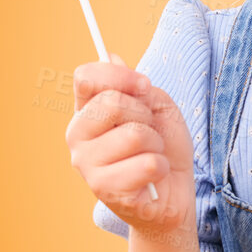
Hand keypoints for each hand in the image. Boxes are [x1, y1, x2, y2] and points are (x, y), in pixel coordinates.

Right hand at [65, 53, 196, 236]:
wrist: (174, 194)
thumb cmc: (163, 149)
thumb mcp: (158, 108)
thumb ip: (137, 86)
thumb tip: (112, 56)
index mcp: (86, 112)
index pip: (86, 78)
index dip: (119, 76)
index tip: (144, 86)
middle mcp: (78, 137)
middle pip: (112, 103)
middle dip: (145, 116)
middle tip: (150, 133)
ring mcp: (87, 166)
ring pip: (135, 135)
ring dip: (156, 145)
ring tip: (152, 156)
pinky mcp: (106, 191)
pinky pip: (148, 164)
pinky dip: (161, 167)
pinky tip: (152, 178)